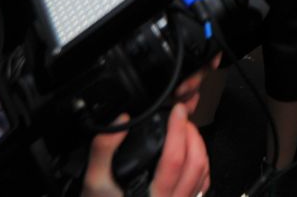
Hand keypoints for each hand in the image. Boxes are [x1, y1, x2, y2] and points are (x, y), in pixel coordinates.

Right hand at [82, 104, 209, 196]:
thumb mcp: (93, 181)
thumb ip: (103, 149)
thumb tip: (121, 121)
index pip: (175, 160)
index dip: (178, 130)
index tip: (177, 111)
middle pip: (196, 164)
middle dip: (193, 134)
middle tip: (181, 118)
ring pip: (203, 174)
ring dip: (199, 147)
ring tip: (186, 131)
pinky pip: (201, 186)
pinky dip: (201, 164)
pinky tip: (191, 153)